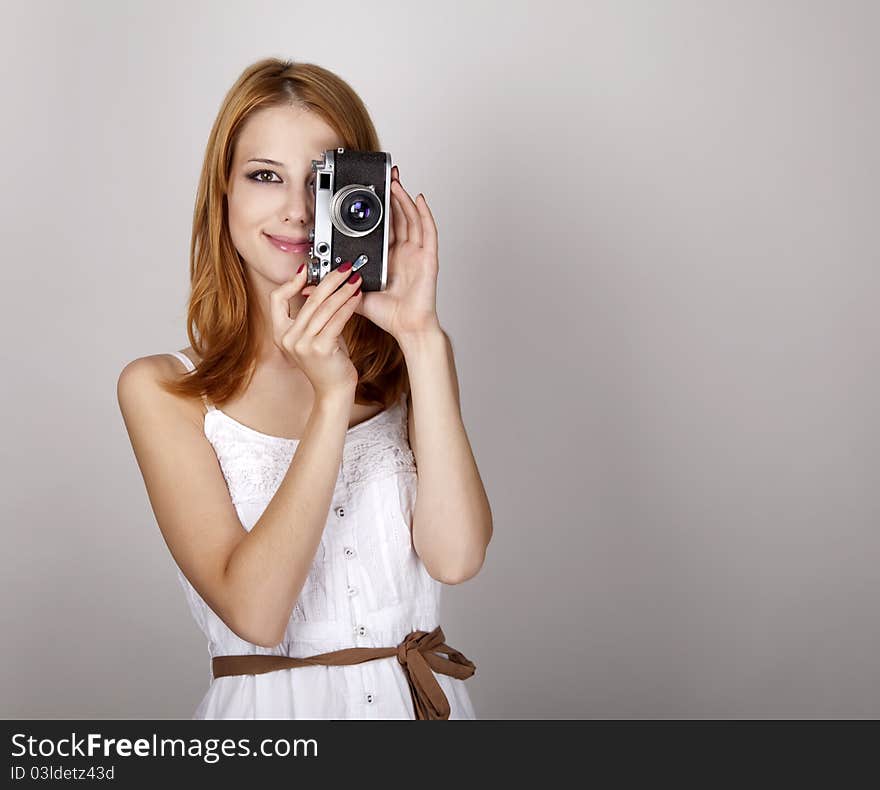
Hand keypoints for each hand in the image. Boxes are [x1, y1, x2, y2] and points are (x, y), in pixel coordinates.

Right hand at [270, 262, 362, 399]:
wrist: (333, 391)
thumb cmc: (327, 363)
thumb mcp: (313, 336)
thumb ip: (314, 315)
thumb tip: (324, 287)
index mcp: (280, 333)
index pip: (277, 299)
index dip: (290, 282)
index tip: (306, 270)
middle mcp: (288, 338)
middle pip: (308, 299)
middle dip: (329, 279)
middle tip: (344, 268)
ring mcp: (302, 344)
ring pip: (324, 307)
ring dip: (343, 290)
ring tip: (355, 280)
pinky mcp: (320, 348)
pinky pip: (336, 319)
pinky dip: (348, 305)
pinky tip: (357, 296)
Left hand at [300, 165, 440, 339]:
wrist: (407, 328)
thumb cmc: (388, 315)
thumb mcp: (352, 296)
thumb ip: (332, 288)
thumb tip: (308, 286)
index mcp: (387, 257)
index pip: (383, 225)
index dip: (377, 208)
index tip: (367, 192)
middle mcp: (403, 252)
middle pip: (398, 216)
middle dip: (391, 195)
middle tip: (382, 176)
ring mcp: (417, 253)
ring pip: (411, 218)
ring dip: (403, 198)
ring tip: (393, 181)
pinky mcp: (428, 258)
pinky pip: (428, 231)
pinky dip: (425, 213)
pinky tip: (418, 198)